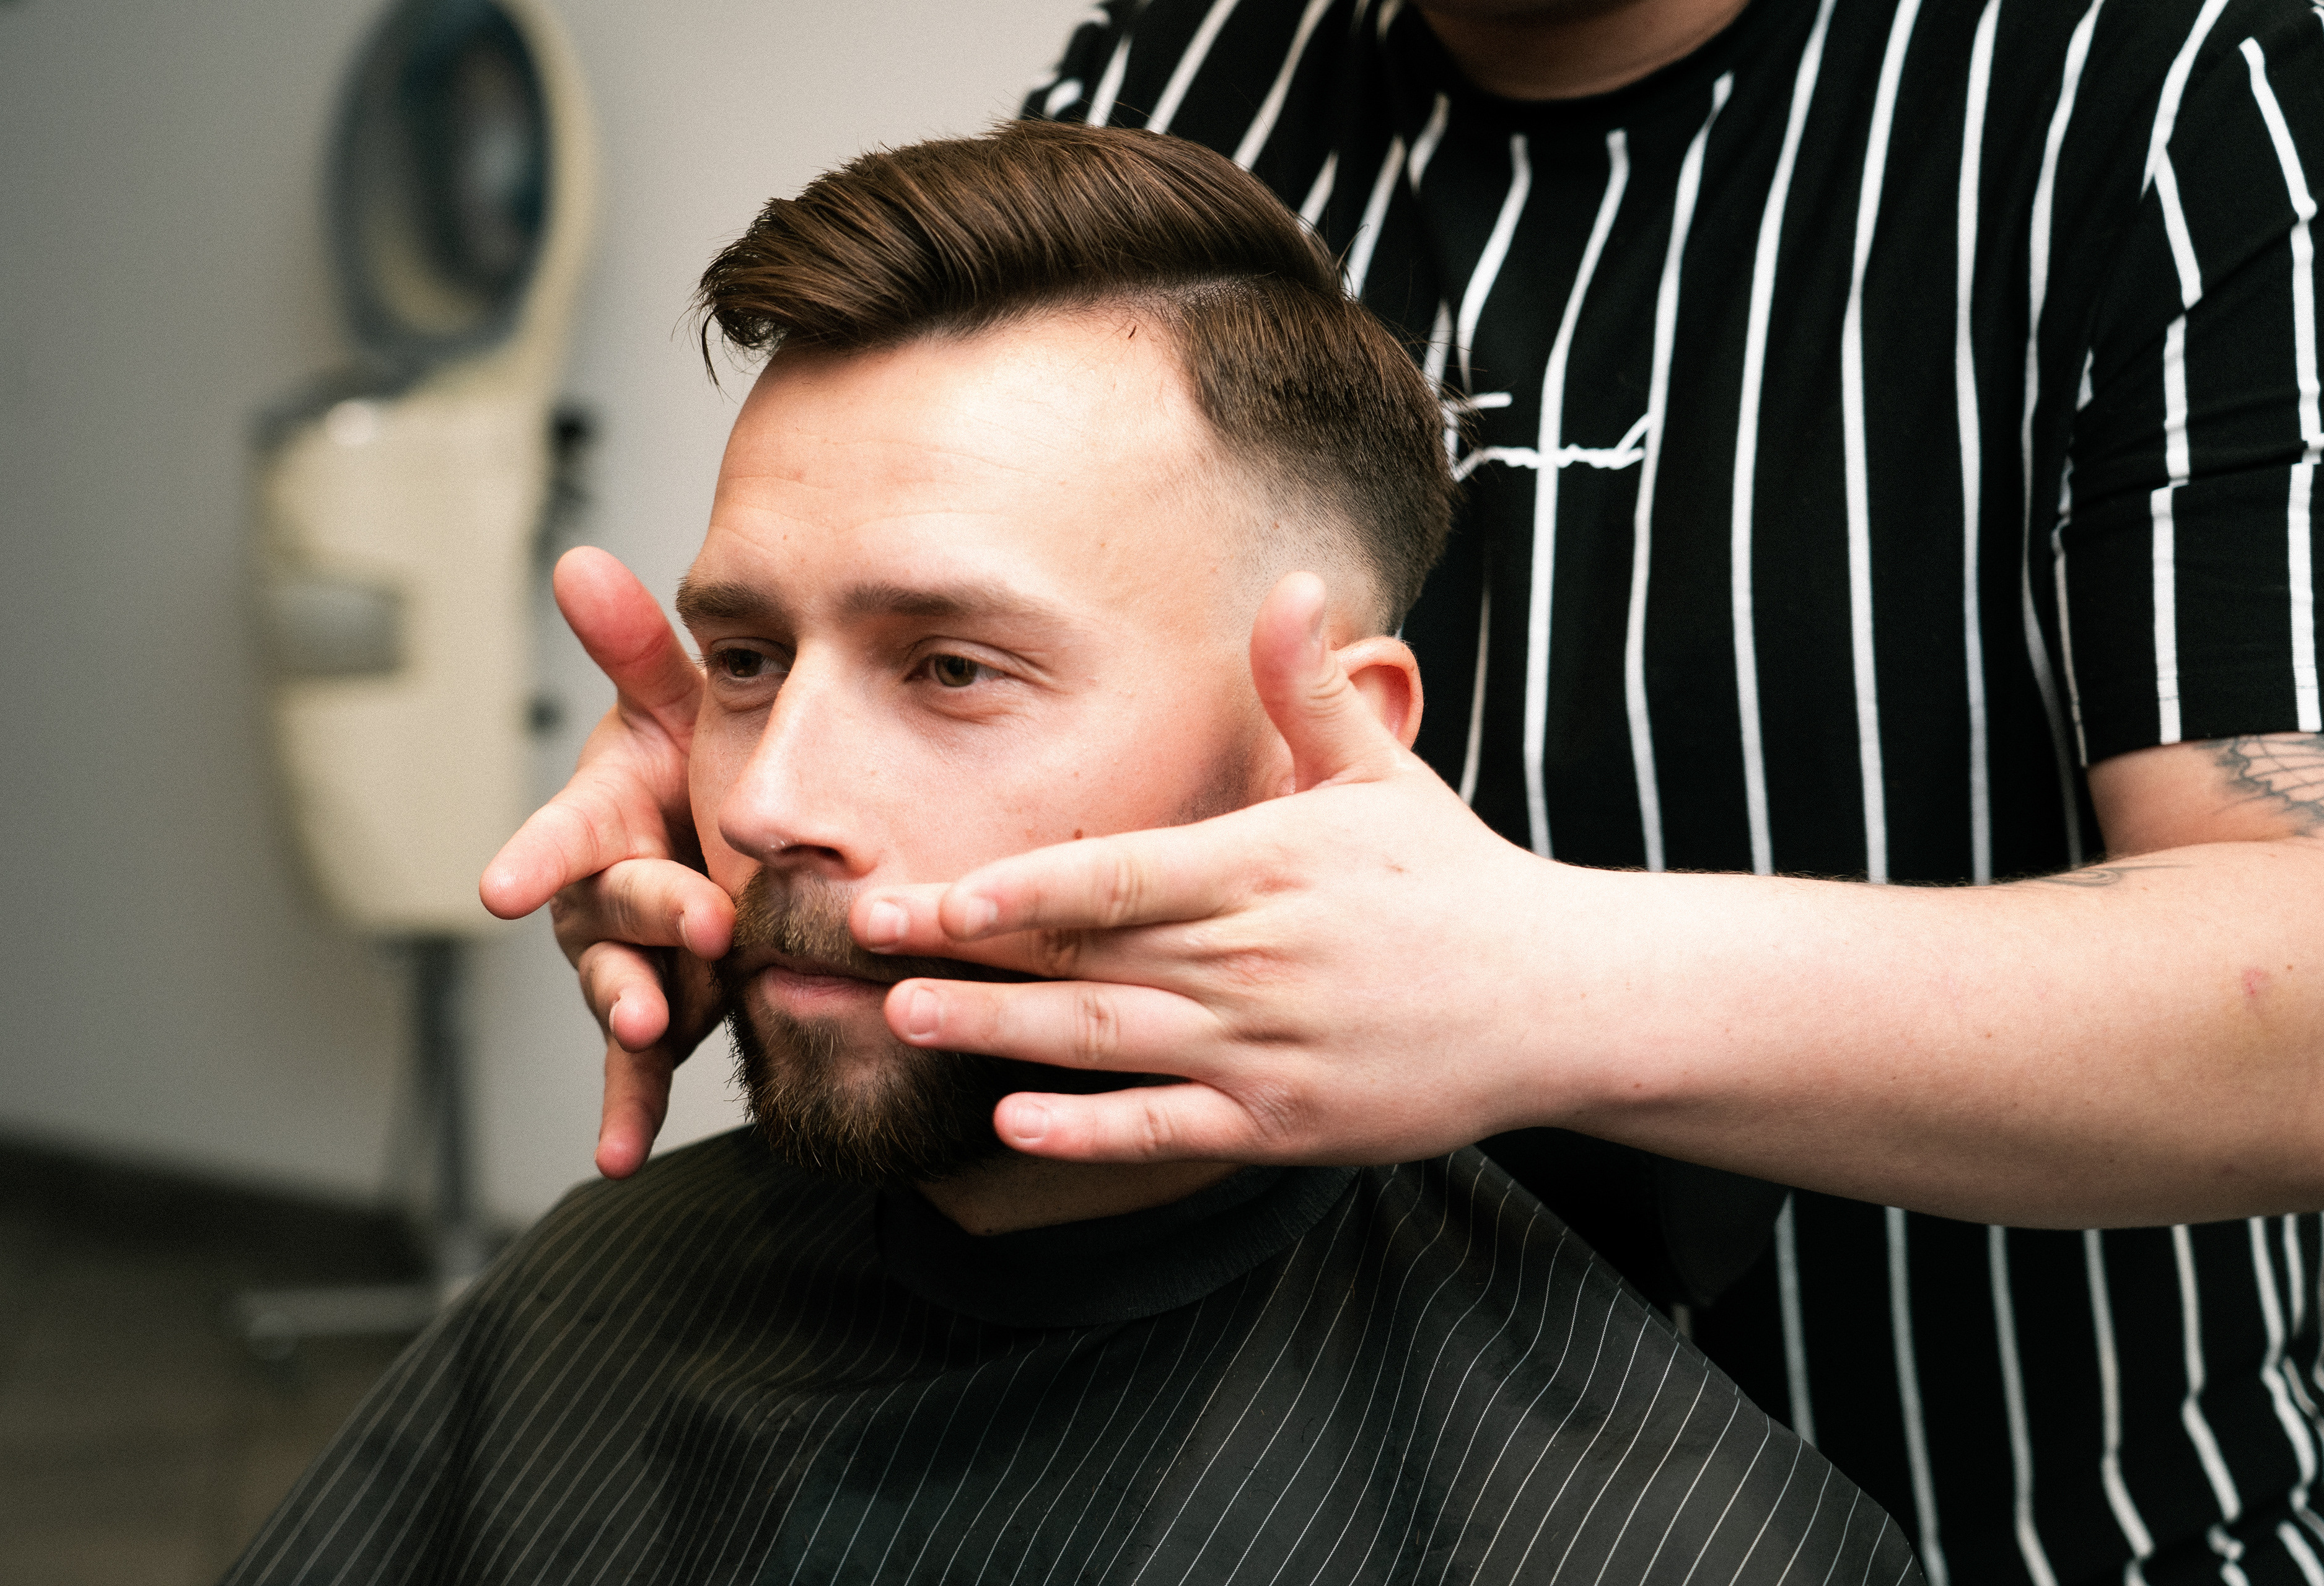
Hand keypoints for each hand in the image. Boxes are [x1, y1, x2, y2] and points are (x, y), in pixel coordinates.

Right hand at [480, 548, 734, 1177]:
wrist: (740, 842)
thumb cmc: (694, 762)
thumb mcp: (677, 704)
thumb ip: (633, 646)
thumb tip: (577, 559)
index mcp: (603, 816)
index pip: (562, 834)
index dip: (535, 859)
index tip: (499, 891)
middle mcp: (601, 891)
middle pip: (608, 911)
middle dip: (641, 923)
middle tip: (698, 930)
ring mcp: (627, 959)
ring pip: (616, 990)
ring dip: (629, 1014)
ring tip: (651, 1028)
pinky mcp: (657, 1015)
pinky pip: (635, 1068)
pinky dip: (626, 1109)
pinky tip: (621, 1154)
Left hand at [854, 573, 1564, 1165]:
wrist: (1556, 999)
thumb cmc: (1454, 879)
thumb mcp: (1386, 770)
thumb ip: (1312, 688)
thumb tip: (1292, 582)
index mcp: (1269, 866)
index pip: (1120, 880)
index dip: (1021, 892)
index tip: (935, 893)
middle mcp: (1257, 960)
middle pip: (1087, 958)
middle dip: (967, 955)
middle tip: (859, 946)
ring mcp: (1269, 1048)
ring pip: (1109, 1042)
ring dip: (999, 1035)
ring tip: (904, 1020)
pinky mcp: (1284, 1120)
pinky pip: (1168, 1129)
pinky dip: (1090, 1132)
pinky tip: (1012, 1124)